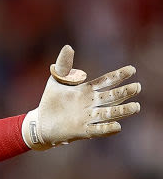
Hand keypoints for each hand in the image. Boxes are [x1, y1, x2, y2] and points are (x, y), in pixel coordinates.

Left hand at [23, 45, 140, 149]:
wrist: (40, 123)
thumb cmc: (50, 101)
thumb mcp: (56, 80)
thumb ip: (64, 65)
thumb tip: (68, 47)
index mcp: (87, 90)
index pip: (106, 81)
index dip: (118, 76)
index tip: (131, 69)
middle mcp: (91, 104)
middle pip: (112, 97)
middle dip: (125, 92)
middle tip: (137, 87)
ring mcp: (88, 118)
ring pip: (109, 114)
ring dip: (122, 111)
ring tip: (135, 107)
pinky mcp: (82, 131)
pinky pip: (97, 130)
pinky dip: (106, 129)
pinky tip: (117, 126)